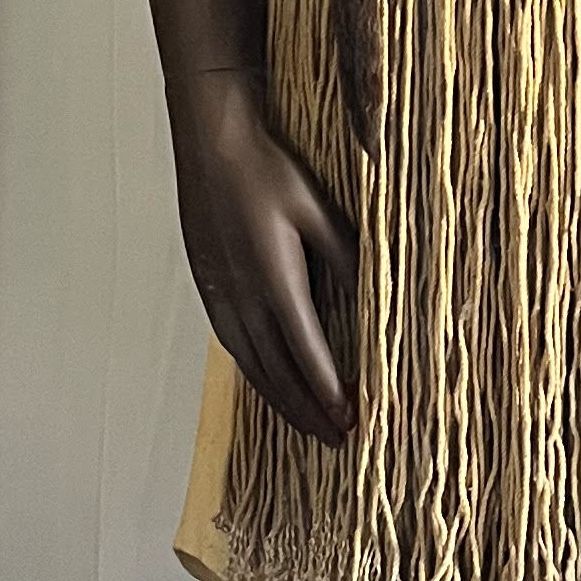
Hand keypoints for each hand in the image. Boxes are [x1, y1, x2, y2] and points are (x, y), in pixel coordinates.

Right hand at [170, 69, 355, 442]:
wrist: (210, 142)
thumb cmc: (267, 169)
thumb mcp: (318, 210)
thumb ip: (346, 257)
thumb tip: (373, 296)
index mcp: (274, 279)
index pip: (306, 351)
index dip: (328, 390)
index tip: (349, 419)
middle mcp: (242, 295)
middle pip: (276, 371)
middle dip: (307, 410)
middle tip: (335, 439)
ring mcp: (219, 293)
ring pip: (251, 364)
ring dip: (280, 399)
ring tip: (306, 424)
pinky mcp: (207, 285)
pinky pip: (232, 344)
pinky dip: (254, 372)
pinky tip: (267, 380)